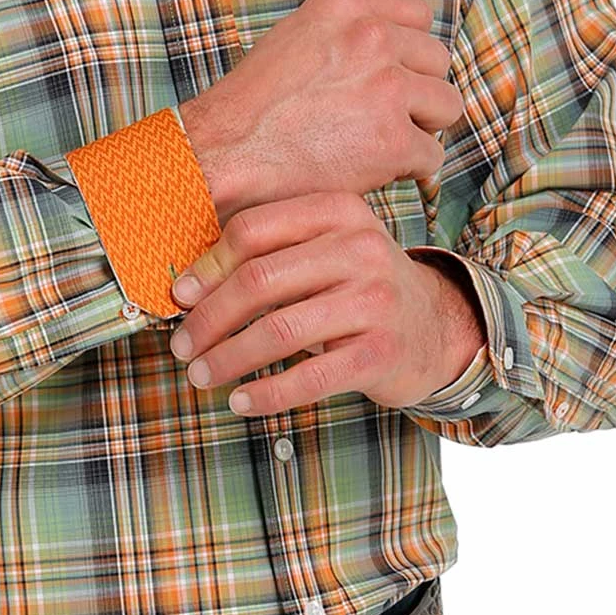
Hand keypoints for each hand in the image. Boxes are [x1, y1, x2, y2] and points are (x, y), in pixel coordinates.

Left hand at [167, 193, 486, 416]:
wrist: (435, 328)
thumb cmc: (358, 289)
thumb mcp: (325, 252)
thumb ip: (270, 254)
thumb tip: (187, 287)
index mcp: (338, 212)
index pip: (253, 231)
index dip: (207, 267)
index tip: (180, 299)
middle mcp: (361, 249)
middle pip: (259, 280)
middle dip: (209, 319)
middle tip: (182, 347)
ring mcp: (375, 301)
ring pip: (278, 330)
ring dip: (228, 359)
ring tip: (200, 377)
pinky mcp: (381, 353)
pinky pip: (310, 377)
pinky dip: (266, 393)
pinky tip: (239, 401)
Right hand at [178, 0, 464, 223]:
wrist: (224, 156)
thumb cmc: (252, 107)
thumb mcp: (296, 36)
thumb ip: (347, 32)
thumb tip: (396, 45)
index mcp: (347, 4)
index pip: (419, 16)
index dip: (408, 53)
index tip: (389, 76)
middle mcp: (372, 36)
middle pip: (438, 61)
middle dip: (416, 92)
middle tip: (380, 119)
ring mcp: (386, 87)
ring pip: (447, 106)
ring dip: (421, 129)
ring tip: (381, 145)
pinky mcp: (392, 139)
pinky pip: (432, 155)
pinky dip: (410, 170)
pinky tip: (376, 172)